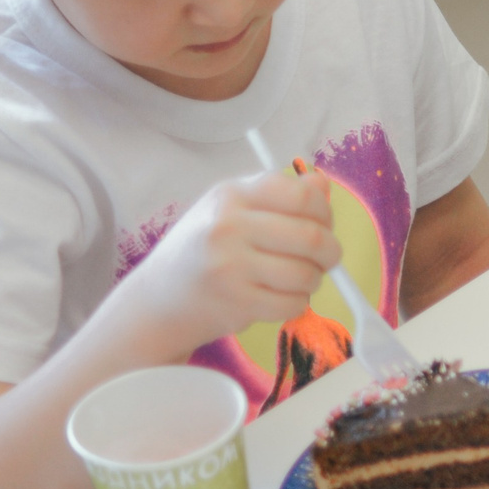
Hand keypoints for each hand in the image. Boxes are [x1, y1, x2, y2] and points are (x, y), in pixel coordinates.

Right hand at [105, 171, 342, 353]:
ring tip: (299, 279)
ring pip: (306, 273)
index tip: (324, 225)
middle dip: (331, 252)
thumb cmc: (203, 250)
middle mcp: (228, 226)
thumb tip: (322, 185)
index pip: (301, 196)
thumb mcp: (231, 210)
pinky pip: (293, 303)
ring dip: (313, 280)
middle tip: (327, 259)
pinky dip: (297, 303)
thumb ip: (278, 195)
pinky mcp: (236, 302)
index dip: (324, 212)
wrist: (157, 298)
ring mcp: (230, 266)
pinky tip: (280, 297)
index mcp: (231, 195)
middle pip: (312, 237)